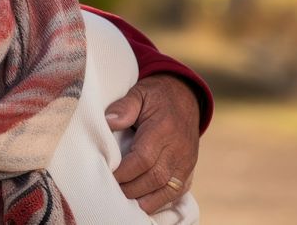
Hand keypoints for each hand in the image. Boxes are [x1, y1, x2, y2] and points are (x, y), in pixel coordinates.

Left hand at [105, 74, 199, 213]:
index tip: (107, 174)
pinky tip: (143, 203)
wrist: (185, 96)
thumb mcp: (138, 93)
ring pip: (168, 189)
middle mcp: (178, 148)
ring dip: (145, 199)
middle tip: (111, 190)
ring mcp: (187, 161)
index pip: (143, 158)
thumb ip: (124, 107)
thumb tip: (109, 121)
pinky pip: (178, 191)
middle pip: (154, 178)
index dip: (124, 172)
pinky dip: (161, 201)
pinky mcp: (189, 169)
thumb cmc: (156, 96)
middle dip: (131, 188)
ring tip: (124, 201)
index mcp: (163, 129)